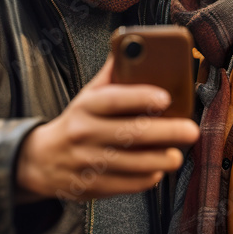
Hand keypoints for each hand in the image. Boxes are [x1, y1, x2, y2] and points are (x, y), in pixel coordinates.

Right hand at [16, 57, 198, 200]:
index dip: (140, 97)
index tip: (165, 97)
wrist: (42, 160)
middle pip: (130, 133)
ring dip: (160, 160)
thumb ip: (111, 76)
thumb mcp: (87, 96)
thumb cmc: (76, 122)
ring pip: (132, 163)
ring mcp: (89, 162)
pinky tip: (157, 170)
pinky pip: (126, 184)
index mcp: (86, 107)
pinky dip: (146, 178)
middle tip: (190, 130)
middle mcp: (86, 134)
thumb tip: (132, 47)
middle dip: (165, 132)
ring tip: (177, 155)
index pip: (114, 100)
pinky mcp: (94, 186)